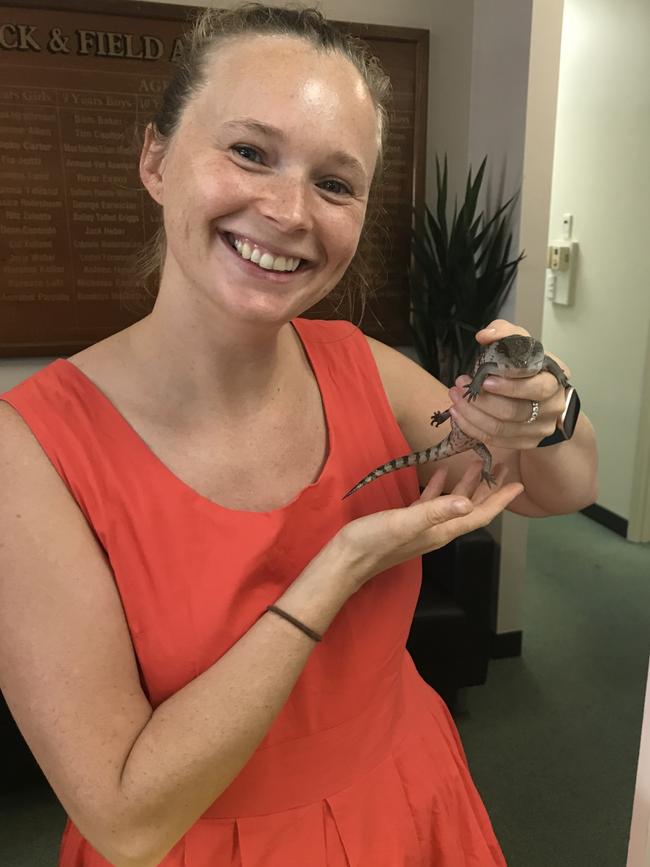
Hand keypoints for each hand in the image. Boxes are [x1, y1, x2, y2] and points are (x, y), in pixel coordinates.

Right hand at [332, 462, 522, 591]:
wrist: (346, 560)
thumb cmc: (374, 541)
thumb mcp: (405, 523)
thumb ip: (435, 511)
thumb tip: (468, 502)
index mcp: (442, 530)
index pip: (480, 515)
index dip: (500, 500)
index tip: (518, 484)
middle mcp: (438, 529)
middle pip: (472, 509)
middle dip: (489, 489)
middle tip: (503, 468)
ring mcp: (423, 526)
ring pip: (453, 504)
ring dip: (466, 485)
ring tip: (477, 463)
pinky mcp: (407, 522)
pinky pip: (431, 502)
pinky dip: (439, 487)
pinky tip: (439, 472)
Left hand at [449, 319, 570, 449]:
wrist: (541, 396)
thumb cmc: (528, 368)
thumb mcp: (521, 345)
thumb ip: (505, 334)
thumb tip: (485, 336)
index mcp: (556, 379)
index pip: (537, 387)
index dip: (509, 385)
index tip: (485, 378)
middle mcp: (553, 406)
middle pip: (515, 411)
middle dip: (482, 400)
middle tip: (461, 386)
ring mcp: (541, 428)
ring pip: (501, 428)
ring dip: (472, 414)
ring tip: (454, 398)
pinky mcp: (526, 442)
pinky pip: (495, 440)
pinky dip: (472, 427)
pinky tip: (458, 413)